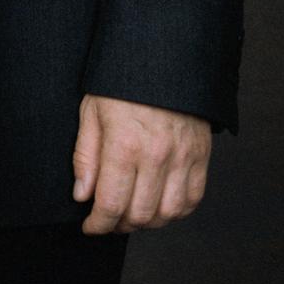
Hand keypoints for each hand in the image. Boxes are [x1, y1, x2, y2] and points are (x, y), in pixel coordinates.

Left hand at [72, 94, 211, 233]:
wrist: (164, 57)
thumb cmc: (121, 82)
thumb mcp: (90, 111)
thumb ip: (86, 157)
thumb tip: (82, 196)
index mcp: (124, 145)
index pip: (111, 204)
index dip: (98, 224)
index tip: (90, 227)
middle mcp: (156, 156)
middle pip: (140, 215)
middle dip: (119, 225)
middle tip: (107, 219)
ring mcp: (183, 158)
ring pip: (168, 214)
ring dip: (148, 222)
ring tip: (131, 213)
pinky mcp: (201, 156)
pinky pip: (192, 199)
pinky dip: (175, 211)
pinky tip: (159, 204)